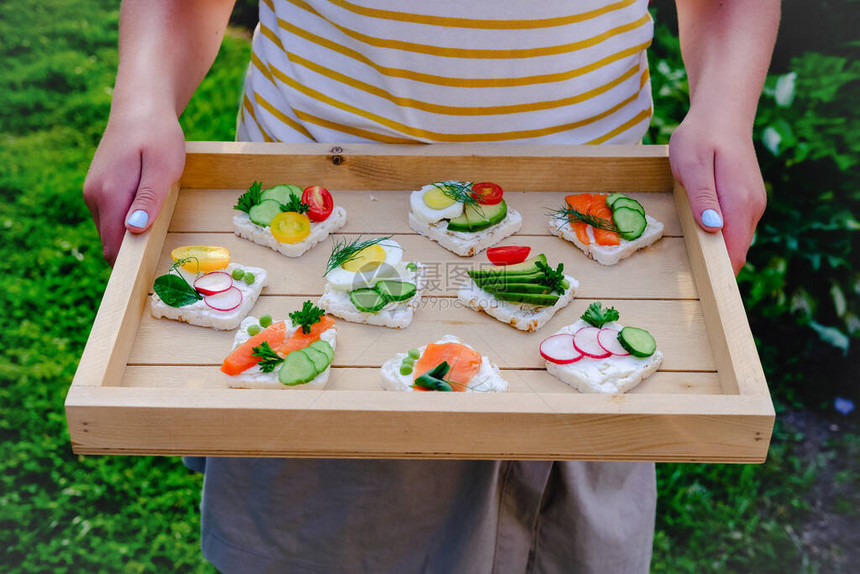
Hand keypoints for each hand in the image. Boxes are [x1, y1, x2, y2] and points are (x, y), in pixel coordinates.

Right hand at [83, 104, 185, 264]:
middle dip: (135, 255)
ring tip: (162, 230)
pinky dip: (130, 224)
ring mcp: (94, 193)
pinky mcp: (100, 188)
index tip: (155, 275)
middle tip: (166, 257)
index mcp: (108, 195)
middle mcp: (94, 197)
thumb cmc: (158, 135)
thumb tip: (134, 229)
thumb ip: (149, 199)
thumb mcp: (163, 167)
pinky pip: (113, 217)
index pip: (113, 248)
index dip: (132, 268)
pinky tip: (151, 213)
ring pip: (112, 231)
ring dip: (134, 238)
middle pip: (111, 243)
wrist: (141, 106)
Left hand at [669, 112, 766, 274]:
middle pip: (735, 253)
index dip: (717, 275)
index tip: (697, 287)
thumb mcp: (692, 164)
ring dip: (712, 251)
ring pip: (733, 241)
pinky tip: (698, 229)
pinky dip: (716, 236)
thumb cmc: (701, 136)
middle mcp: (752, 208)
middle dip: (712, 266)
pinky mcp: (745, 202)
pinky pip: (732, 229)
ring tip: (687, 251)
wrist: (722, 113)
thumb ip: (703, 197)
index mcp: (740, 203)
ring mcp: (751, 205)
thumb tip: (712, 229)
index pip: (734, 254)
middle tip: (683, 273)